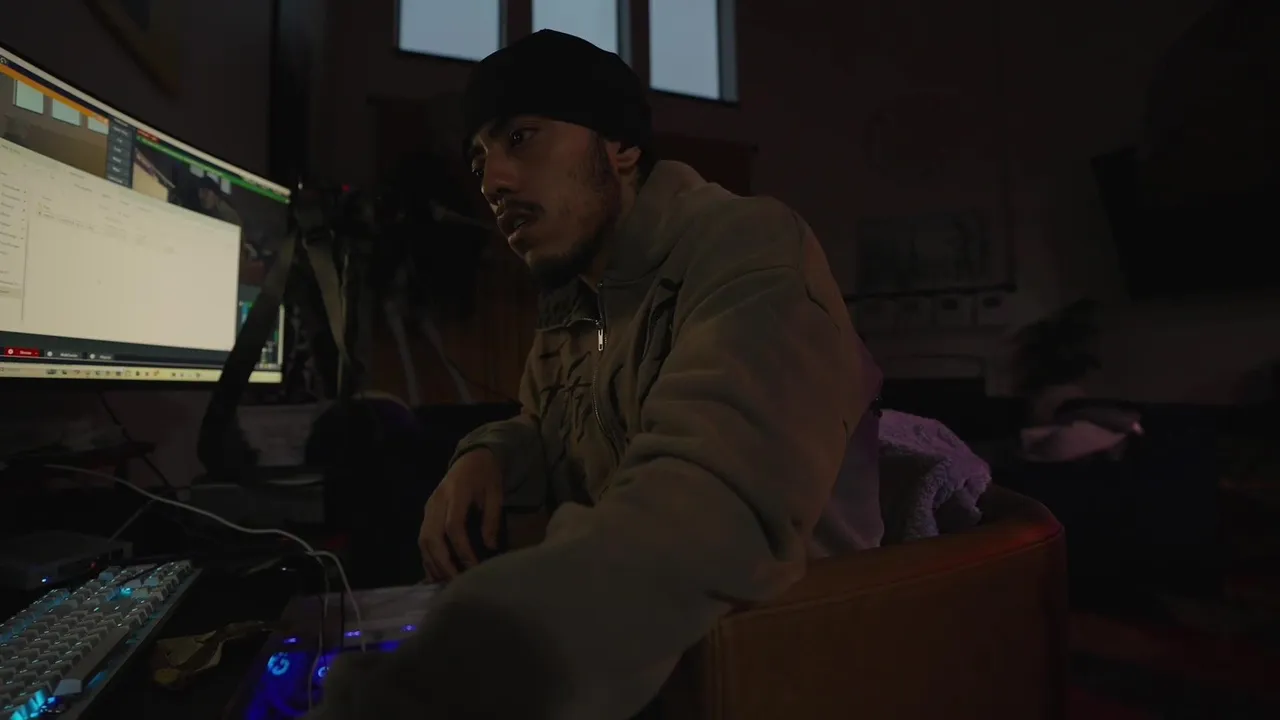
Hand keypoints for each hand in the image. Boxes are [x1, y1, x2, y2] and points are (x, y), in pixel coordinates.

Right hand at [419, 449, 503, 580]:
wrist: (472, 457)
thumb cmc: (486, 476)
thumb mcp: (496, 494)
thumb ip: (492, 520)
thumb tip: (490, 548)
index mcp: (456, 493)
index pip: (453, 526)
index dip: (462, 549)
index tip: (473, 567)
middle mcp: (437, 501)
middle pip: (432, 536)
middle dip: (443, 562)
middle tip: (457, 582)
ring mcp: (429, 507)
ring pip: (423, 540)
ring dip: (433, 563)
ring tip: (447, 582)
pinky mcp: (426, 513)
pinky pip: (422, 539)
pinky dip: (428, 557)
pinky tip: (436, 573)